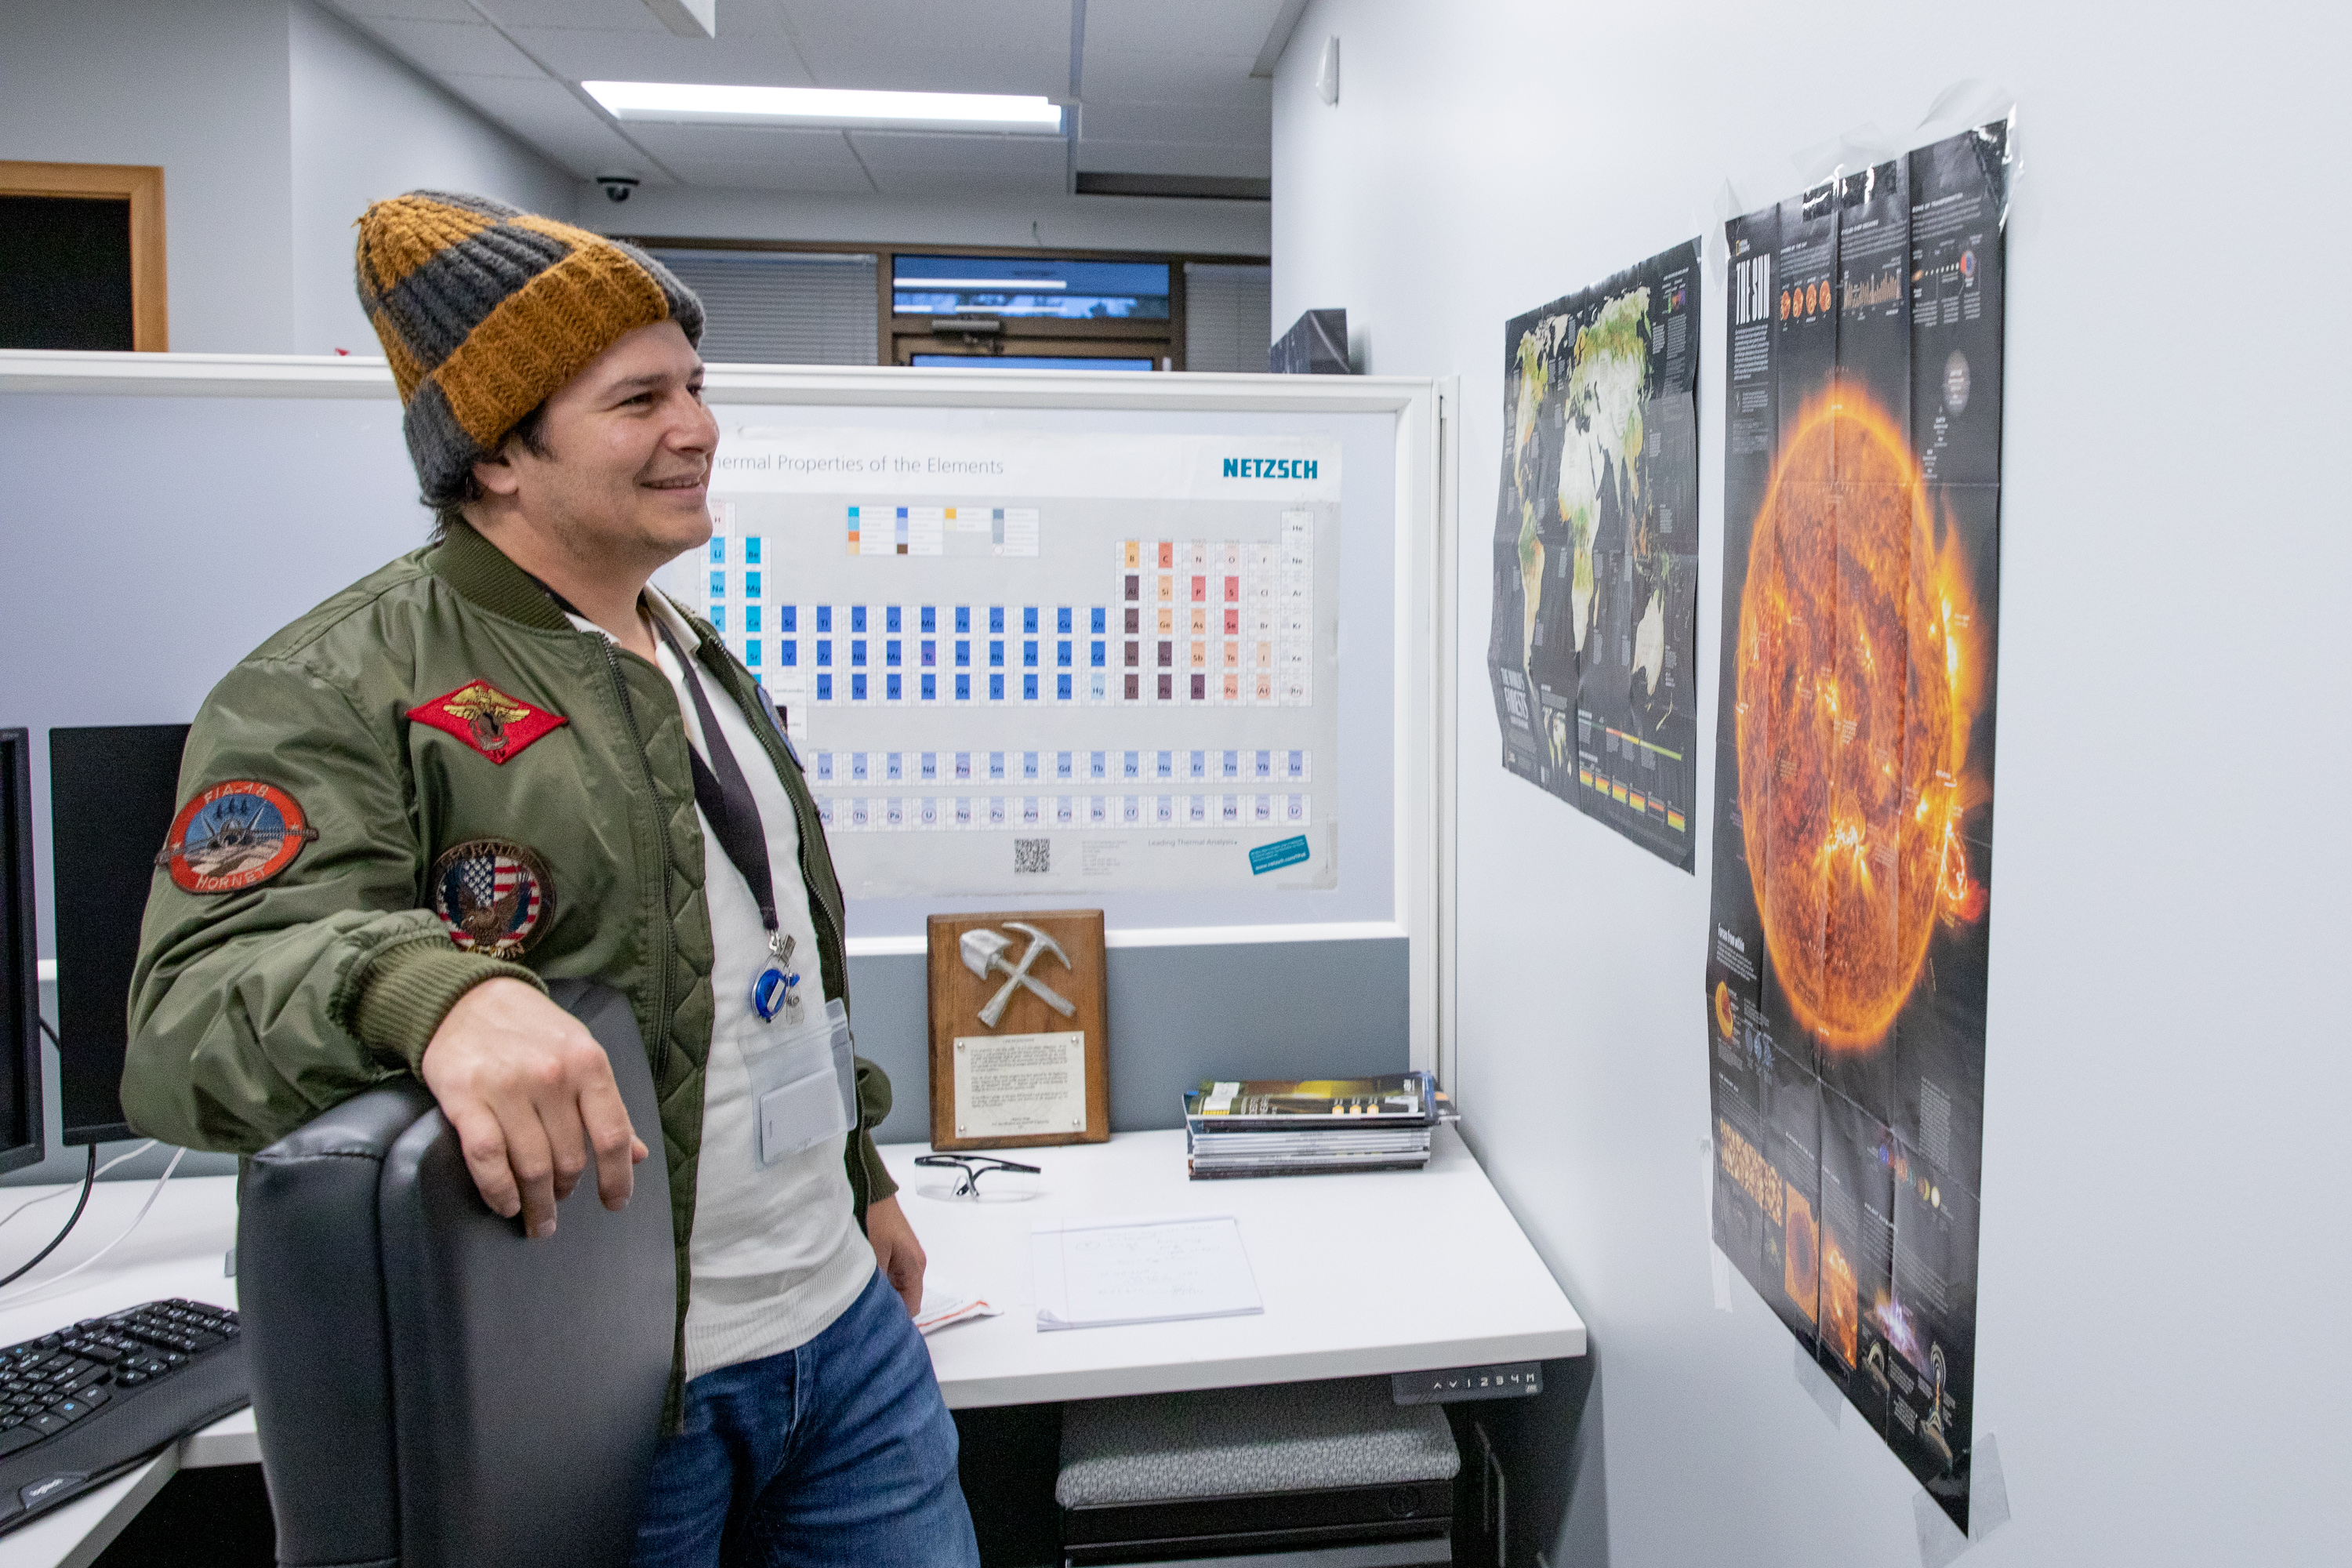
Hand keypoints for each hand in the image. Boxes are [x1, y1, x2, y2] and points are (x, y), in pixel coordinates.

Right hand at [419, 978, 647, 1237]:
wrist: (463, 998)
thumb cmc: (530, 1030)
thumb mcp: (580, 1053)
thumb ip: (607, 1105)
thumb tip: (638, 1155)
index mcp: (588, 1063)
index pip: (613, 1135)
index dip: (617, 1178)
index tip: (615, 1203)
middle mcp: (552, 1075)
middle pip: (570, 1158)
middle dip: (567, 1190)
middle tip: (558, 1203)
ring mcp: (507, 1086)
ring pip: (532, 1166)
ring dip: (535, 1202)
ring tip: (534, 1216)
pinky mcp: (465, 1097)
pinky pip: (487, 1159)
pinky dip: (499, 1191)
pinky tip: (505, 1204)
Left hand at [865, 1195, 925, 1315]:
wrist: (871, 1189)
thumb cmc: (876, 1218)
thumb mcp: (874, 1254)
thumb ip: (876, 1283)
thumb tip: (872, 1307)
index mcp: (914, 1266)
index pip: (911, 1307)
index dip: (896, 1320)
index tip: (877, 1329)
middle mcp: (912, 1264)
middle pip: (903, 1298)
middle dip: (887, 1308)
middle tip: (863, 1317)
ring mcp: (902, 1258)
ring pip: (894, 1288)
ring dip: (881, 1294)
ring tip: (859, 1303)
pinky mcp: (892, 1252)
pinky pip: (887, 1276)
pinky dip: (877, 1283)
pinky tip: (860, 1285)